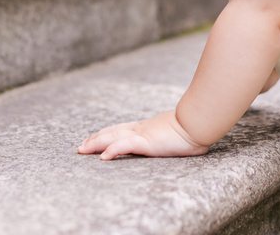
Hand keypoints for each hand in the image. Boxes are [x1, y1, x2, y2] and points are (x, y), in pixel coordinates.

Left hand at [78, 110, 208, 160]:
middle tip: (80, 146)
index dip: (107, 134)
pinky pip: (124, 145)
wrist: (199, 122)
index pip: (121, 129)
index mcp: (147, 128)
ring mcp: (142, 134)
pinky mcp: (146, 141)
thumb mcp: (177, 135)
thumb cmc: (194, 129)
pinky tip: (102, 157)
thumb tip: (179, 142)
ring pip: (112, 137)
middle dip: (95, 139)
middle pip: (112, 132)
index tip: (95, 139)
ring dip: (95, 143)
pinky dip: (111, 150)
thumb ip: (172, 139)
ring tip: (82, 150)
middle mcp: (141, 129)